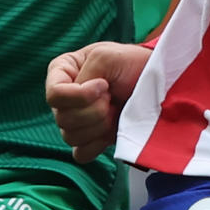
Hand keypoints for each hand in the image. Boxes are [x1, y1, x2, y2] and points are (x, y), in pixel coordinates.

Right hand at [44, 42, 151, 162]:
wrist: (154, 83)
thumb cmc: (131, 63)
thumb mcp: (106, 56)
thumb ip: (86, 73)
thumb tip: (81, 101)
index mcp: (62, 73)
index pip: (54, 94)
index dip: (79, 95)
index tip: (104, 84)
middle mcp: (64, 98)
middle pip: (62, 118)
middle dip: (94, 110)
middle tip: (112, 97)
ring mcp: (75, 121)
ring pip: (71, 137)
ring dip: (99, 125)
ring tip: (115, 110)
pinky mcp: (89, 140)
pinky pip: (81, 154)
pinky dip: (97, 144)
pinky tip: (111, 130)